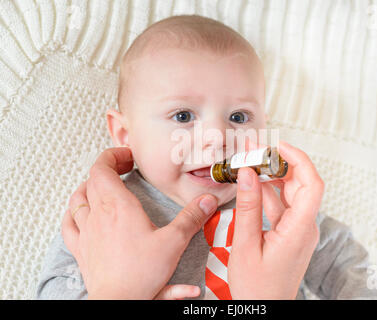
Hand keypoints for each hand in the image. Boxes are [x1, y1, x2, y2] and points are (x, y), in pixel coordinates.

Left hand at [62, 147, 217, 298]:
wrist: (119, 301)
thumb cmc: (141, 273)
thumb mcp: (174, 242)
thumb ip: (191, 218)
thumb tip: (207, 201)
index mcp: (118, 206)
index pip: (102, 168)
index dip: (113, 156)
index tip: (128, 156)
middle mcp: (97, 214)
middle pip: (92, 180)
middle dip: (108, 168)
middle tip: (124, 168)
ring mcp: (85, 231)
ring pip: (77, 199)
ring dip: (88, 187)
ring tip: (102, 186)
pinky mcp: (81, 248)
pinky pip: (68, 224)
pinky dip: (73, 212)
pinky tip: (79, 213)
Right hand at [228, 140, 323, 298]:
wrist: (264, 309)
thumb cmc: (257, 287)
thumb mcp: (245, 245)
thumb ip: (247, 207)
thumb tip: (247, 174)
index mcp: (299, 230)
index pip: (311, 184)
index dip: (299, 160)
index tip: (279, 146)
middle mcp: (305, 227)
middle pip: (301, 184)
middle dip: (280, 163)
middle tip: (256, 151)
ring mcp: (298, 230)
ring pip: (290, 193)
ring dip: (272, 177)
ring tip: (250, 164)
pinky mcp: (290, 233)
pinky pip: (282, 206)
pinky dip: (268, 193)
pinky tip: (253, 186)